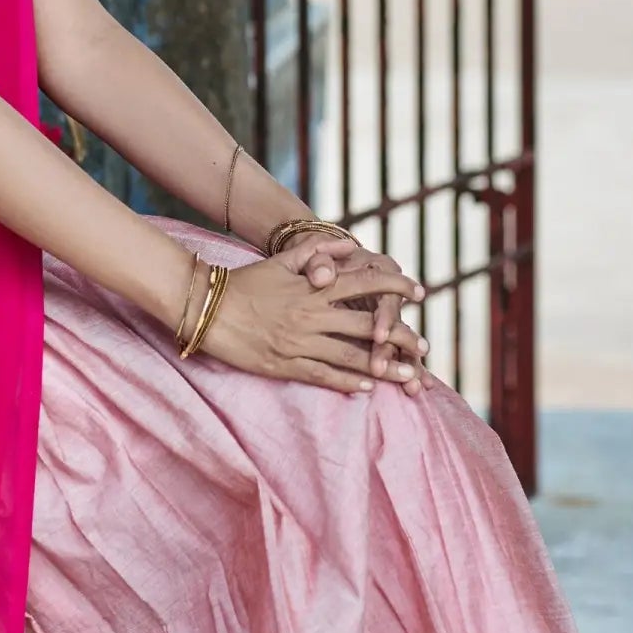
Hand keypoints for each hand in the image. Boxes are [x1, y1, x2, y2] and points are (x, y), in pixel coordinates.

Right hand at [198, 254, 425, 395]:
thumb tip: (348, 244)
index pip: (365, 284)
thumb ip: (316, 250)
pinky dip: (349, 381)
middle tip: (426, 346)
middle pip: (368, 326)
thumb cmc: (245, 283)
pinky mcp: (285, 364)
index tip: (420, 291)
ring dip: (385, 367)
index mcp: (314, 287)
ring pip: (352, 357)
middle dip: (401, 336)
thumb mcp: (281, 260)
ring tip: (411, 376)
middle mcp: (312, 315)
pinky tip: (369, 388)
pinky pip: (324, 375)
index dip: (395, 287)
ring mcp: (300, 342)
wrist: (207, 309)